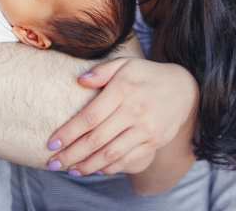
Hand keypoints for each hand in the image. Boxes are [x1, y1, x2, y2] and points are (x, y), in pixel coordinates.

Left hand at [45, 58, 197, 175]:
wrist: (184, 89)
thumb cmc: (147, 75)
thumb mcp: (126, 64)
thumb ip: (102, 71)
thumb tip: (80, 80)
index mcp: (123, 90)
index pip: (90, 116)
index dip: (69, 132)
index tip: (51, 144)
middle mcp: (134, 111)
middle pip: (97, 138)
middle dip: (72, 154)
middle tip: (53, 163)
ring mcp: (145, 129)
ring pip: (111, 153)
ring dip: (88, 165)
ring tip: (71, 170)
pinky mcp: (154, 142)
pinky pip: (128, 159)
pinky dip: (109, 167)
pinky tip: (94, 169)